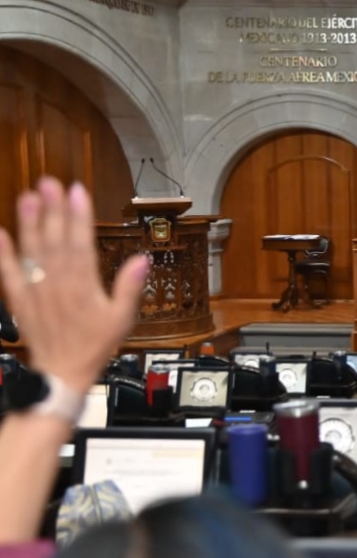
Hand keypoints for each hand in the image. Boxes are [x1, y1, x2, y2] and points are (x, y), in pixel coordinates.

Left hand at [0, 179, 147, 394]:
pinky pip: (9, 273)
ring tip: (28, 197)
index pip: (81, 242)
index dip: (79, 215)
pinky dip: (4, 253)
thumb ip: (130, 287)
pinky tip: (2, 233)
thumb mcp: (123, 319)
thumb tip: (142, 260)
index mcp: (83, 286)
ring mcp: (36, 290)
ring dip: (29, 223)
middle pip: (54, 239)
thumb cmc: (94, 347)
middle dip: (52, 210)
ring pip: (32, 250)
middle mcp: (57, 283)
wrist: (63, 374)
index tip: (77, 191)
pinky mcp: (21, 299)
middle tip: (49, 183)